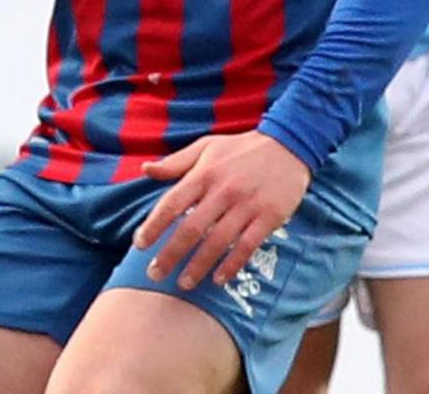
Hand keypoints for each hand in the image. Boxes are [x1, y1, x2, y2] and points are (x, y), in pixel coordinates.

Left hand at [132, 132, 310, 289]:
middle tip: (155, 274)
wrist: (289, 144)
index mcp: (204, 173)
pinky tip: (219, 279)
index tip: (139, 245)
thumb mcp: (206, 146)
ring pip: (217, 242)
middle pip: (191, 228)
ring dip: (198, 266)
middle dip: (170, 254)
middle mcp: (223, 190)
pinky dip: (232, 264)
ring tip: (183, 284)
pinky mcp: (269, 217)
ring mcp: (247, 205)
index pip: (172, 203)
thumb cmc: (241, 148)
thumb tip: (145, 169)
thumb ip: (175, 162)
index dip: (153, 226)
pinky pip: (247, 246)